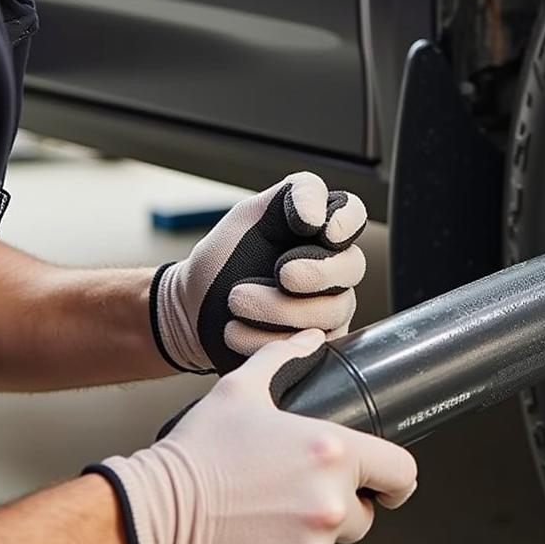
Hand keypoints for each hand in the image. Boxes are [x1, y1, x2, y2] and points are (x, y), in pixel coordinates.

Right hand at [92, 330, 417, 543]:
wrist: (158, 512)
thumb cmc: (199, 452)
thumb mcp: (242, 388)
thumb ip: (284, 358)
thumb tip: (310, 339)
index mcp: (332, 453)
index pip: (401, 473)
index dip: (396, 477)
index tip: (386, 481)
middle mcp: (329, 504)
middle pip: (366, 513)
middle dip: (345, 502)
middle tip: (305, 488)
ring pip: (334, 543)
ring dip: (315, 530)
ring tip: (275, 508)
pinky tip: (261, 533)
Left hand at [151, 172, 366, 373]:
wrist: (191, 310)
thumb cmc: (225, 258)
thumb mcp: (249, 214)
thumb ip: (289, 196)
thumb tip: (318, 215)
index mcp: (318, 227)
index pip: (353, 214)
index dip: (348, 221)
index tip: (326, 231)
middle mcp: (332, 267)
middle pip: (352, 266)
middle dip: (318, 273)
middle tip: (282, 273)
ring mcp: (328, 309)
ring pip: (332, 311)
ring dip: (280, 308)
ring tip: (237, 301)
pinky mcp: (314, 347)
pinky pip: (311, 347)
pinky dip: (268, 339)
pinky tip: (237, 330)